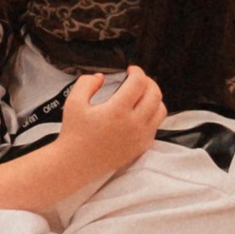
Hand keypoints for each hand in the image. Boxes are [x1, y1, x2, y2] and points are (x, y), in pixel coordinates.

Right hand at [51, 67, 165, 190]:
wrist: (76, 163)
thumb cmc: (74, 134)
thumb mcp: (73, 102)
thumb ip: (86, 83)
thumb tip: (101, 77)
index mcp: (117, 111)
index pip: (139, 83)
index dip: (137, 71)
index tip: (131, 70)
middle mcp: (133, 124)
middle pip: (155, 94)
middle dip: (148, 82)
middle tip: (138, 79)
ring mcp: (140, 137)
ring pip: (160, 110)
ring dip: (154, 98)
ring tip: (142, 95)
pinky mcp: (141, 147)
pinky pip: (156, 126)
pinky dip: (152, 115)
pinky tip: (140, 112)